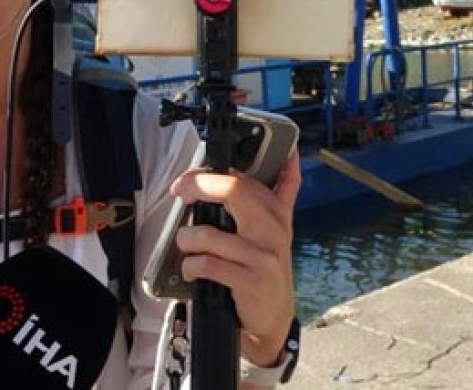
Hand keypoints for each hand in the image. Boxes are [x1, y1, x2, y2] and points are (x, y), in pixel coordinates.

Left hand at [169, 151, 301, 366]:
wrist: (275, 316)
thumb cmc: (266, 267)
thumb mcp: (279, 227)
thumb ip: (284, 190)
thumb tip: (291, 156)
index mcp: (276, 210)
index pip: (244, 178)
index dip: (210, 172)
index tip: (187, 179)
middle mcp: (273, 229)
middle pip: (232, 190)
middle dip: (198, 186)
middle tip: (181, 194)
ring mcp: (263, 255)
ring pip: (209, 234)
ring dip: (187, 241)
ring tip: (188, 248)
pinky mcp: (251, 281)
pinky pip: (207, 264)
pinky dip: (191, 267)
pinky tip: (193, 271)